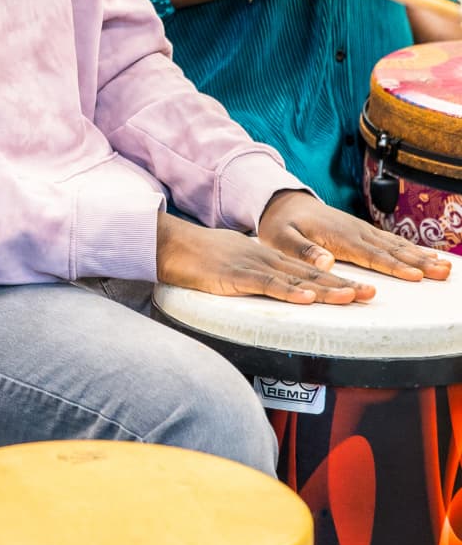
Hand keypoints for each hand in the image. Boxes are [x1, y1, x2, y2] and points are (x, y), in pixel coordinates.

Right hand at [156, 212, 376, 303]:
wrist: (173, 245)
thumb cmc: (200, 257)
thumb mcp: (235, 265)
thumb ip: (256, 276)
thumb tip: (273, 288)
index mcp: (267, 258)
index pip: (308, 271)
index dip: (336, 280)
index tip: (361, 289)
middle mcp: (266, 260)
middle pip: (310, 275)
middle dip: (342, 285)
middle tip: (371, 294)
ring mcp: (253, 267)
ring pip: (295, 280)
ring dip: (325, 290)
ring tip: (351, 297)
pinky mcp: (236, 276)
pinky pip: (267, 285)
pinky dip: (289, 292)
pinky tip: (306, 299)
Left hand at [258, 190, 452, 281]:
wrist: (282, 202)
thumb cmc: (280, 224)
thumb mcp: (282, 238)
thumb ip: (303, 250)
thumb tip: (326, 261)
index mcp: (339, 237)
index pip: (372, 255)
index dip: (395, 267)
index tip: (417, 276)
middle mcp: (355, 232)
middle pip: (392, 250)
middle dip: (419, 262)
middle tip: (444, 272)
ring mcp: (360, 230)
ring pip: (396, 245)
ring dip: (421, 256)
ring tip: (444, 267)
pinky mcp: (361, 231)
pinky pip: (390, 241)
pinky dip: (410, 249)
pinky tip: (425, 256)